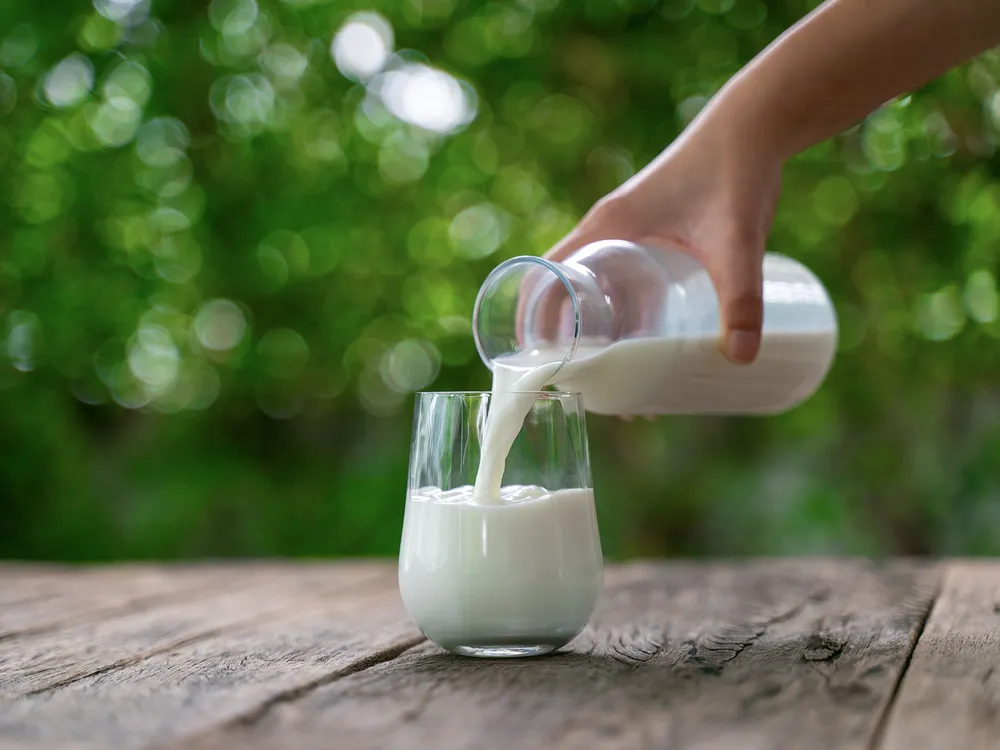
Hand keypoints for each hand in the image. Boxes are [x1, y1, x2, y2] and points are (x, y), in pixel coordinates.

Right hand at [544, 110, 782, 363]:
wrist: (757, 123)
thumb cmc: (736, 172)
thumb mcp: (736, 240)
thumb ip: (741, 297)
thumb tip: (742, 359)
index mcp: (604, 228)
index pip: (544, 277)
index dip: (534, 322)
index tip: (545, 365)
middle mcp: (606, 229)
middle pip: (564, 291)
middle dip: (569, 340)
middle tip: (595, 387)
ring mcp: (627, 230)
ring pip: (592, 287)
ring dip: (595, 328)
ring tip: (620, 376)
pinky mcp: (650, 233)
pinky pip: (616, 277)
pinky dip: (617, 310)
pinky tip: (644, 339)